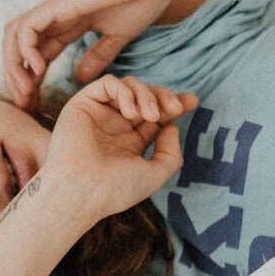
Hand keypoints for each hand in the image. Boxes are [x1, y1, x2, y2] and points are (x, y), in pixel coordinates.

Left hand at [3, 0, 176, 111]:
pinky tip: (37, 69)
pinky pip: (26, 28)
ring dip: (14, 66)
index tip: (35, 105)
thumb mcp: (117, 37)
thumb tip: (79, 76)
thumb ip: (98, 55)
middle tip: (25, 105)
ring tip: (26, 91)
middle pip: (19, 48)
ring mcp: (54, 9)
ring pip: (15, 37)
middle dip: (17, 78)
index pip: (38, 55)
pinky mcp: (57, 5)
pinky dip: (25, 49)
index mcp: (68, 24)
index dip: (32, 81)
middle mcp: (55, 16)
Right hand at [42, 75, 196, 221]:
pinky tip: (130, 113)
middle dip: (164, 97)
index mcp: (130, 142)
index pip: (155, 115)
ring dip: (146, 95)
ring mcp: (99, 114)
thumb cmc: (115, 190)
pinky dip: (124, 92)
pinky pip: (107, 83)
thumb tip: (172, 126)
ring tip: (151, 116)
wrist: (82, 192)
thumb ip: (170, 153)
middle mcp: (114, 125)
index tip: (192, 102)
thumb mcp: (154, 175)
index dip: (174, 104)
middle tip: (175, 108)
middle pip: (145, 96)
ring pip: (128, 86)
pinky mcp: (83, 104)